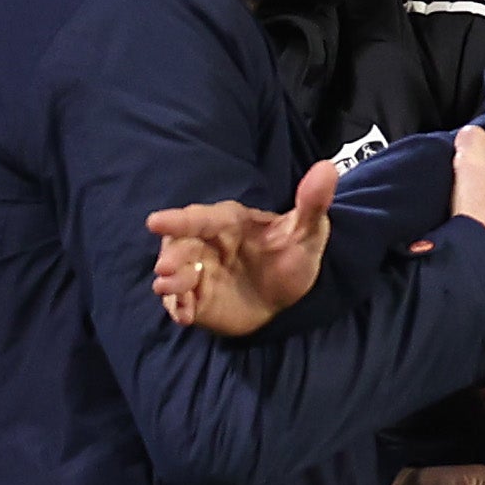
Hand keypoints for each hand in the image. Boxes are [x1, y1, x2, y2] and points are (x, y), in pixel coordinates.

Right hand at [150, 160, 336, 335]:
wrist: (289, 296)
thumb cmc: (292, 256)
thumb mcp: (307, 232)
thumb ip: (312, 203)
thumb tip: (327, 168)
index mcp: (227, 222)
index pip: (201, 218)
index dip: (178, 220)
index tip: (156, 222)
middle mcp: (206, 244)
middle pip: (180, 246)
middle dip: (171, 256)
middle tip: (166, 268)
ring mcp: (199, 271)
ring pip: (176, 273)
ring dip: (171, 282)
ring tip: (169, 288)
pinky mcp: (197, 298)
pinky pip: (181, 302)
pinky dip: (178, 307)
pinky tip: (185, 316)